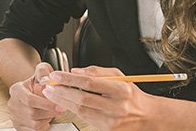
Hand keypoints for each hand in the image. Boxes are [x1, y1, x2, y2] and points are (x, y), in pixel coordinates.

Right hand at [7, 62, 61, 130]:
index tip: (59, 104)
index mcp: (16, 90)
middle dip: (50, 112)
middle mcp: (13, 104)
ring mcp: (15, 117)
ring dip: (47, 119)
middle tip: (62, 108)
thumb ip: (44, 72)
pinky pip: (34, 130)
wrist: (33, 91)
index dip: (46, 104)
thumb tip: (46, 79)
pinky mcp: (20, 127)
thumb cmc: (39, 82)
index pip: (29, 100)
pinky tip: (46, 118)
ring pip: (34, 124)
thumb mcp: (42, 71)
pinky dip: (43, 125)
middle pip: (32, 113)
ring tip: (53, 111)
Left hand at [40, 66, 158, 130]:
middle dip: (62, 91)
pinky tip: (64, 103)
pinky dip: (72, 110)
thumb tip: (76, 71)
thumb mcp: (120, 77)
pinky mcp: (106, 130)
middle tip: (48, 85)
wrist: (146, 117)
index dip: (70, 79)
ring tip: (51, 94)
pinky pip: (85, 119)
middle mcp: (117, 107)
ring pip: (81, 111)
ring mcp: (111, 121)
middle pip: (83, 99)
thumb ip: (97, 72)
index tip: (57, 75)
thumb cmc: (131, 96)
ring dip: (63, 102)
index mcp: (121, 90)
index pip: (90, 83)